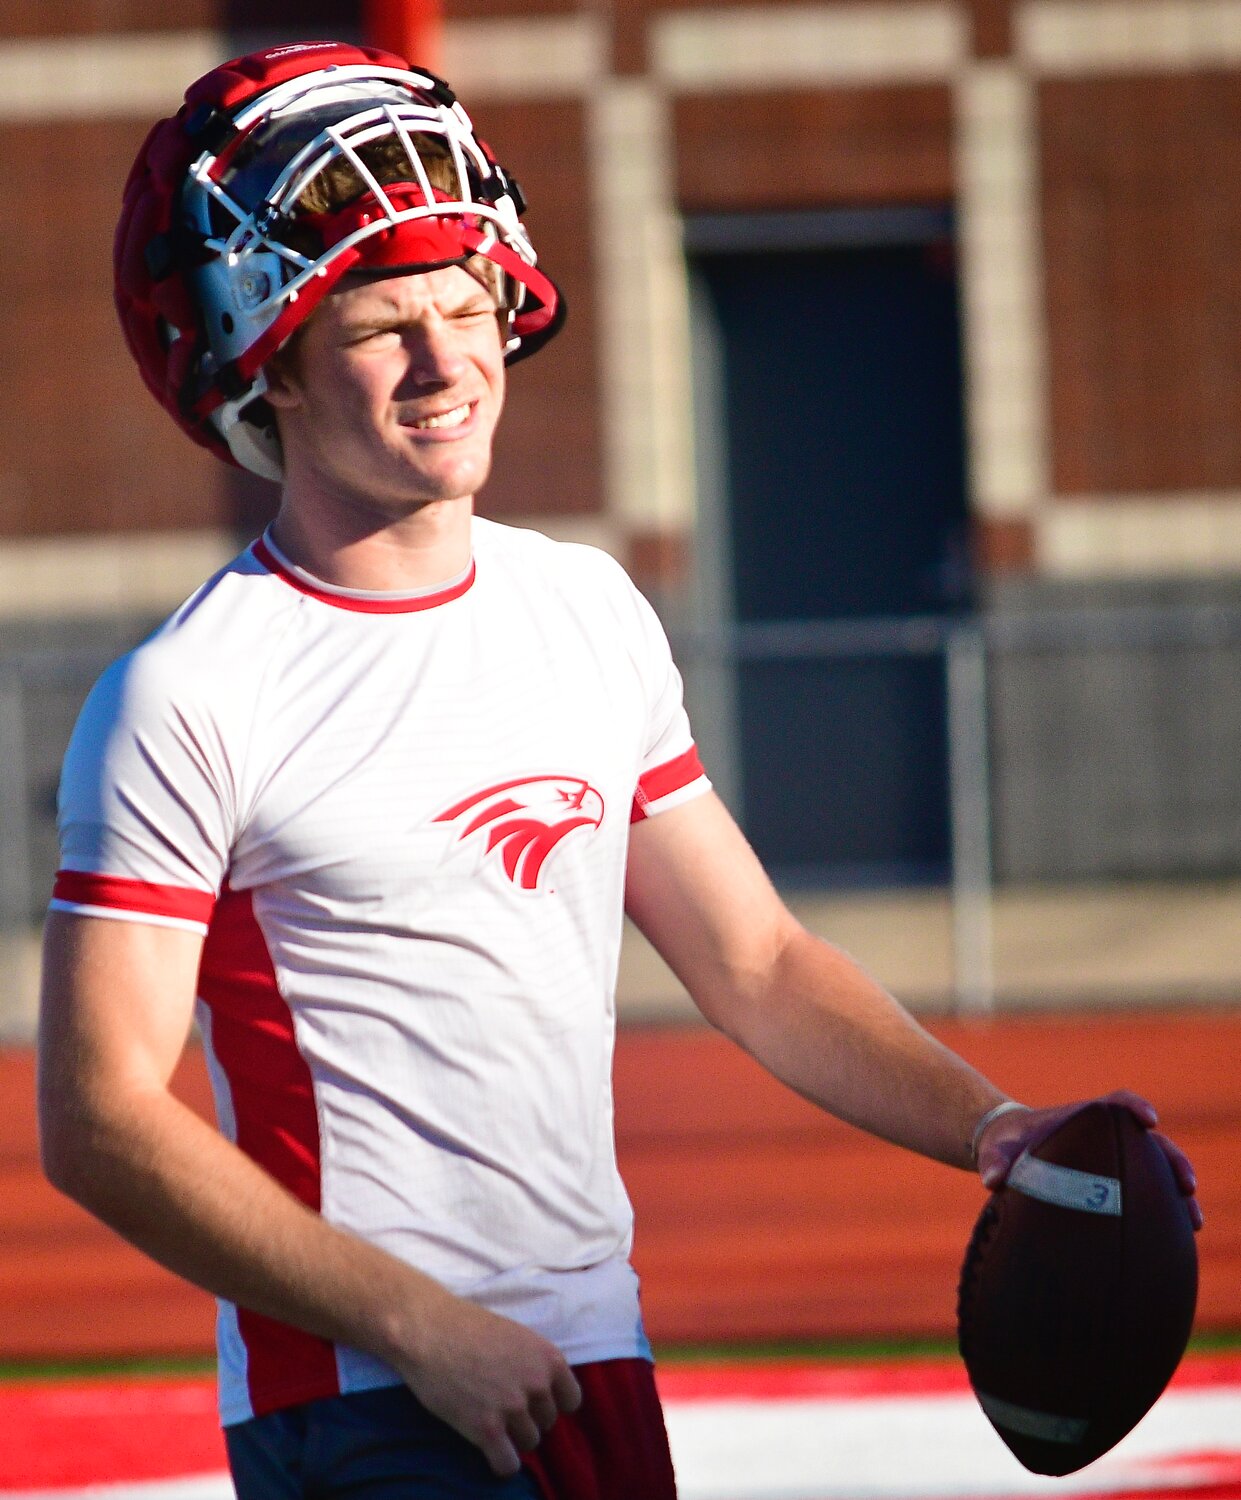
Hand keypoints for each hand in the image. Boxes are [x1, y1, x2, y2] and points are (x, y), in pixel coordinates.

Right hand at [395, 1288, 581, 1477]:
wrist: (428, 1330)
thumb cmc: (467, 1326)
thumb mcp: (516, 1336)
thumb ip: (534, 1363)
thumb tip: (543, 1391)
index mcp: (548, 1358)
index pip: (571, 1400)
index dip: (551, 1402)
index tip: (533, 1401)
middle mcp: (537, 1384)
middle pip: (546, 1422)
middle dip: (527, 1417)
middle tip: (501, 1405)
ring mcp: (512, 1407)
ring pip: (529, 1442)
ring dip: (512, 1437)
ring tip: (490, 1419)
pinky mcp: (486, 1429)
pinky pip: (507, 1464)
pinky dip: (501, 1462)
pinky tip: (489, 1450)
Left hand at [975, 1088, 1202, 1231]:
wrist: (1010, 1148)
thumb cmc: (1006, 1144)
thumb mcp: (998, 1148)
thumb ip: (994, 1160)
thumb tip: (991, 1179)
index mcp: (1083, 1119)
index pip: (1117, 1104)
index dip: (1134, 1107)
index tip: (1148, 1119)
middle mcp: (1107, 1136)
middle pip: (1151, 1142)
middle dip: (1173, 1160)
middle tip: (1186, 1186)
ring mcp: (1115, 1158)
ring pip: (1157, 1169)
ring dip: (1177, 1191)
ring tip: (1192, 1221)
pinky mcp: (1115, 1181)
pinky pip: (1148, 1191)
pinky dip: (1164, 1209)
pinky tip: (1178, 1236)